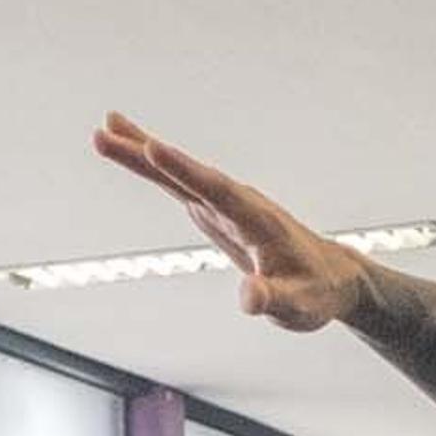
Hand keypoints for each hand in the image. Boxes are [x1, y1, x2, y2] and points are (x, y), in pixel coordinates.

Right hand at [92, 114, 369, 330]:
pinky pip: (180, 184)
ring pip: (179, 175)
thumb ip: (272, 300)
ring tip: (104, 130)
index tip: (153, 148)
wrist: (331, 278)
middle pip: (187, 175)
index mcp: (258, 221)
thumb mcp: (298, 306)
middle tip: (104, 133)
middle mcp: (240, 204)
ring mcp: (226, 205)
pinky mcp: (216, 212)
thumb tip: (248, 298)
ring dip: (142, 153)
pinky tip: (134, 149)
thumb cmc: (316, 292)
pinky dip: (155, 167)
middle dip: (147, 155)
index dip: (185, 170)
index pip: (217, 191)